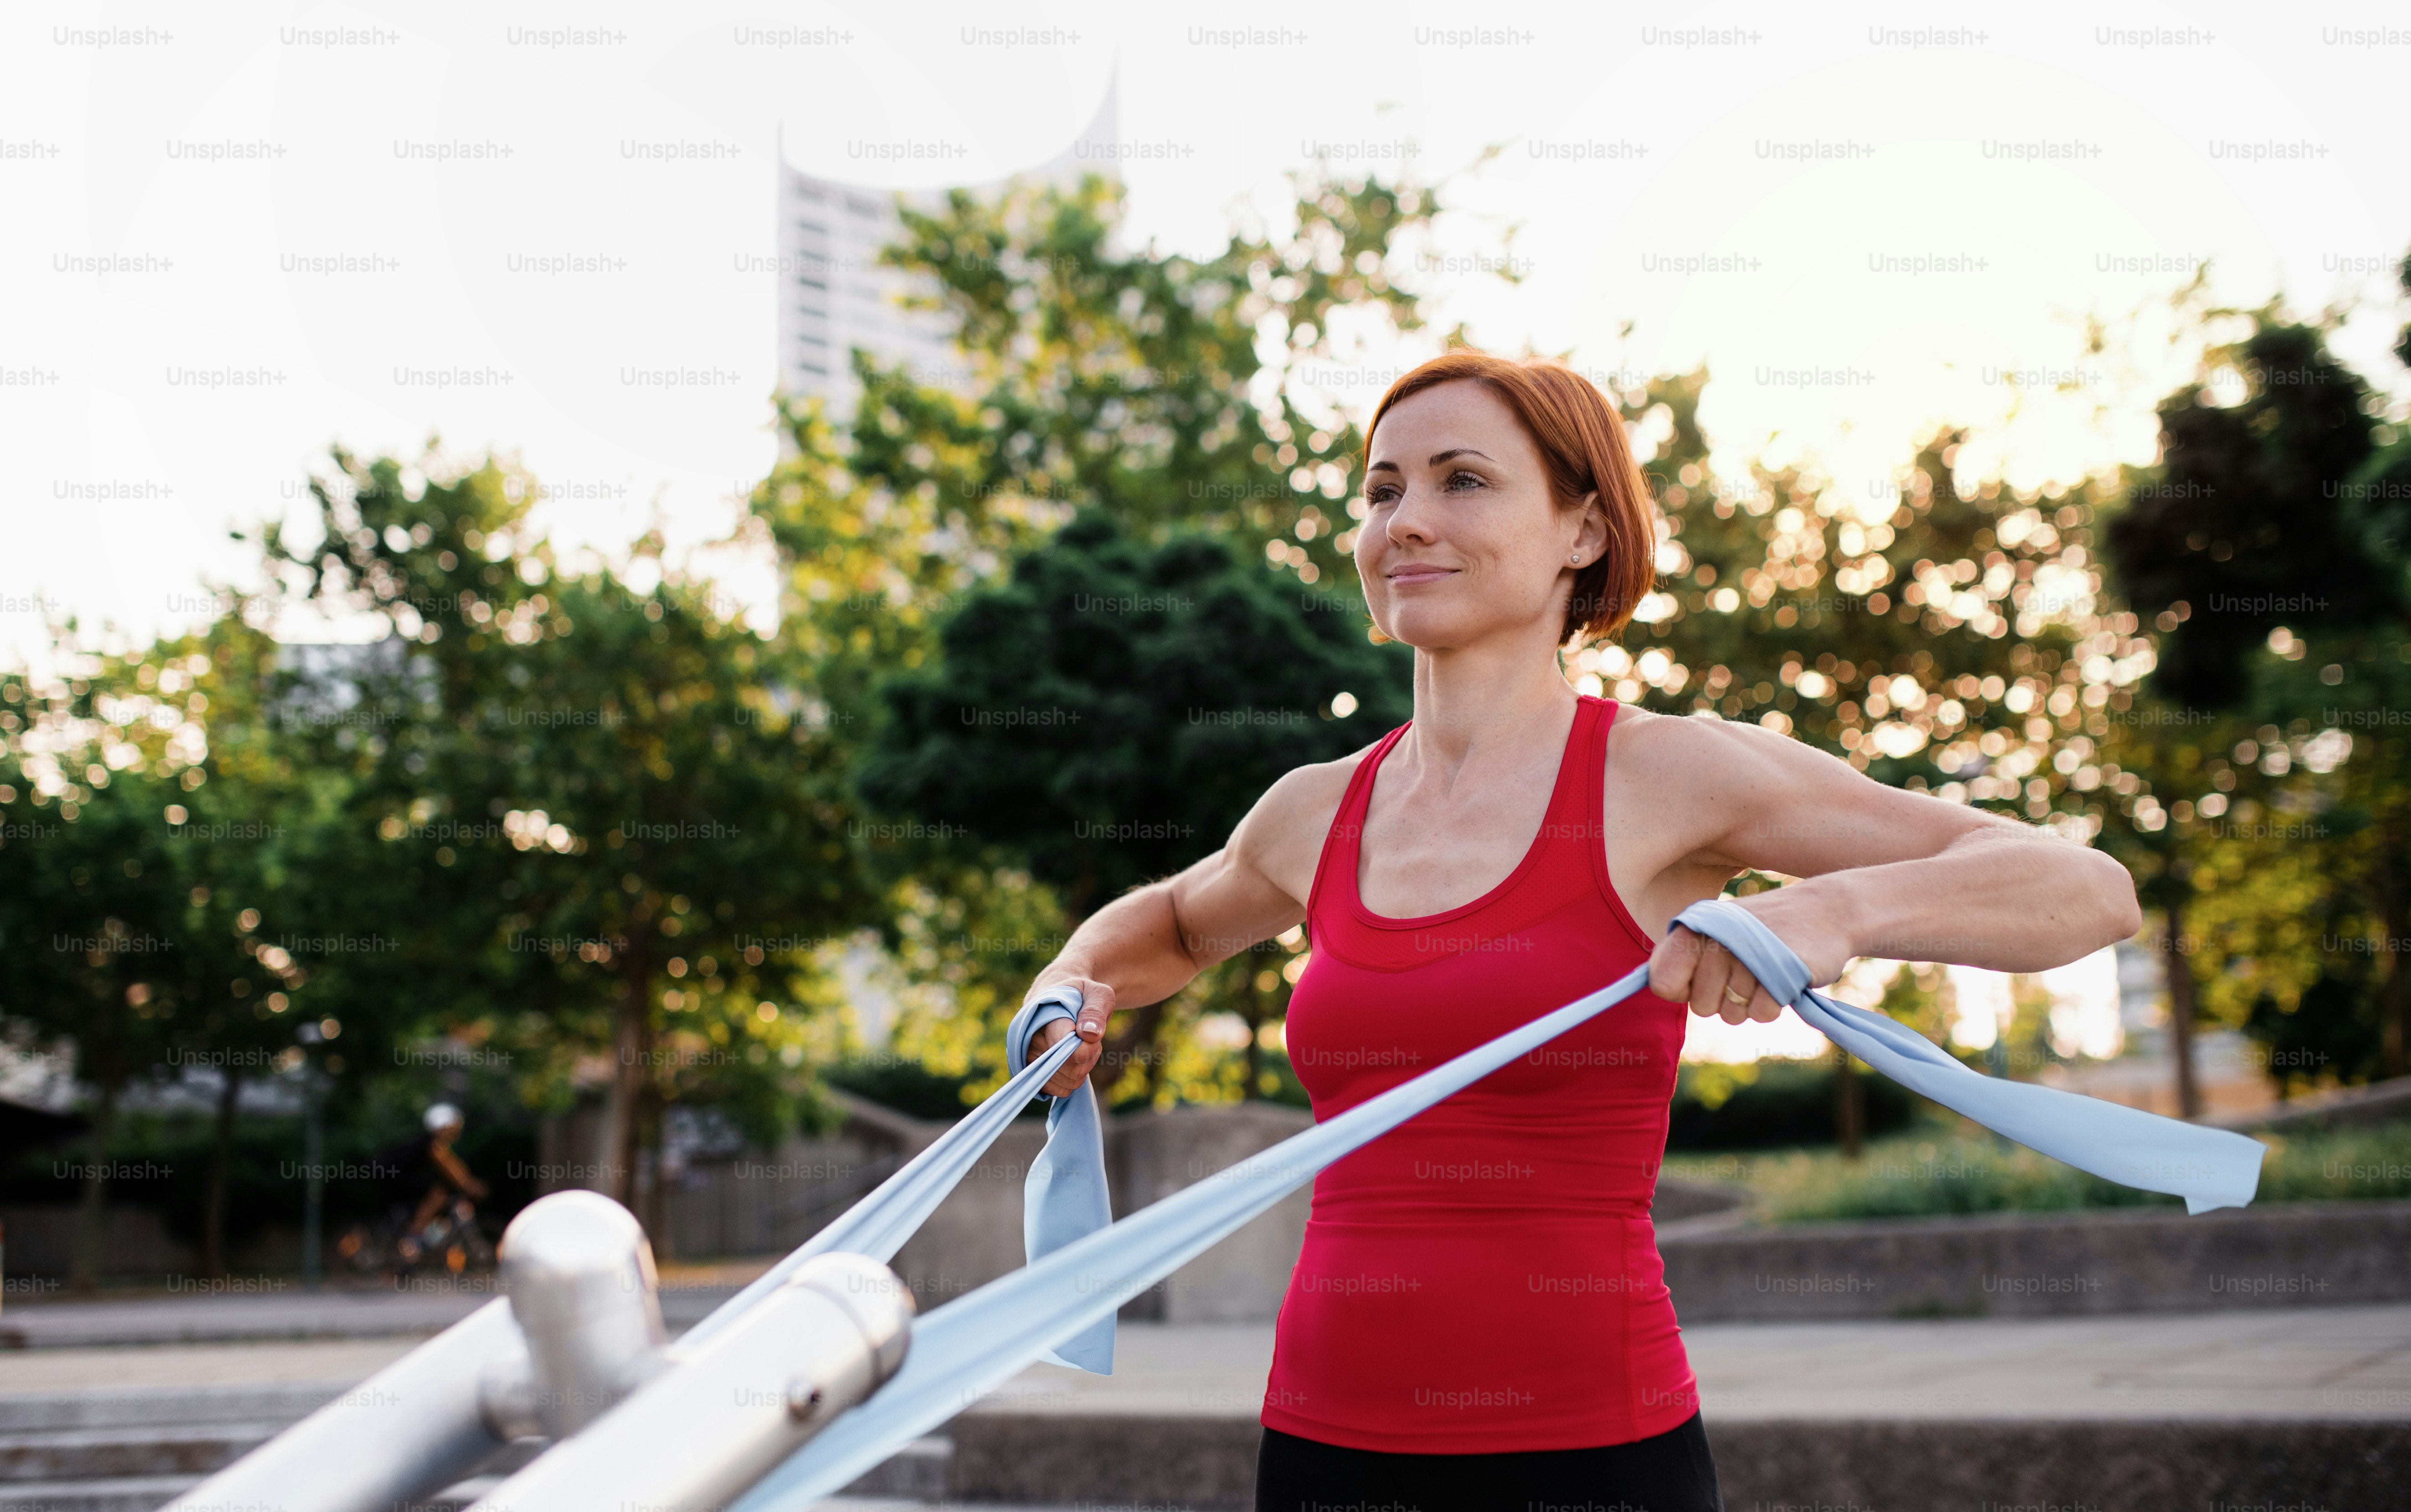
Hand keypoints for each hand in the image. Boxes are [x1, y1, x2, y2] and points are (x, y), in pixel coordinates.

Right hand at [1024, 977, 1114, 1095]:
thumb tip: (1089, 1034)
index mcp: (1045, 1017)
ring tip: (1079, 1045)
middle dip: (1089, 1056)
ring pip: (1068, 1082)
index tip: (1094, 1037)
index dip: (1086, 1049)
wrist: (1056, 997)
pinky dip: (1071, 1079)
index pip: (1065, 1046)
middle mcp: (1030, 1039)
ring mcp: (1028, 1058)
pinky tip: (1071, 1060)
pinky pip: (1060, 1090)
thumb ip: (1096, 1010)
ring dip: (1082, 1068)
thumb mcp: (1097, 993)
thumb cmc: (1081, 995)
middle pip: (1071, 1069)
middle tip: (1088, 1037)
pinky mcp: (1031, 1073)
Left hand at [1650, 888, 1851, 1025]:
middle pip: (1700, 1007)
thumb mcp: (1720, 931)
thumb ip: (1684, 955)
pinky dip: (1773, 1004)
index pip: (1662, 982)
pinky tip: (1784, 978)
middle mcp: (1717, 940)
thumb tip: (1658, 986)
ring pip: (1731, 1015)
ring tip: (1766, 972)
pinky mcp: (1782, 973)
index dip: (1681, 990)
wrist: (1827, 910)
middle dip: (1723, 999)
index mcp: (1696, 927)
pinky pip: (1761, 1015)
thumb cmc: (1765, 929)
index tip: (1699, 979)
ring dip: (1749, 1003)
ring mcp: (1749, 956)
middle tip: (1746, 972)